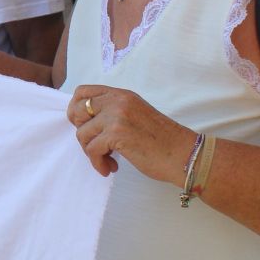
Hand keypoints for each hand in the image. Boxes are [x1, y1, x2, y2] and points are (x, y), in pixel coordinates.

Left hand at [65, 86, 194, 181]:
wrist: (183, 154)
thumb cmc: (161, 141)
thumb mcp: (135, 116)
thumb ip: (114, 113)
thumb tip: (86, 123)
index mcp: (122, 95)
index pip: (83, 92)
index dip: (76, 110)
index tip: (84, 126)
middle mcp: (118, 101)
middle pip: (77, 111)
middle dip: (82, 132)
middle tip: (95, 146)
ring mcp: (117, 116)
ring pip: (82, 134)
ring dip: (91, 152)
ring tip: (108, 161)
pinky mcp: (117, 134)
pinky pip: (92, 150)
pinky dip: (98, 163)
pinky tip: (111, 168)